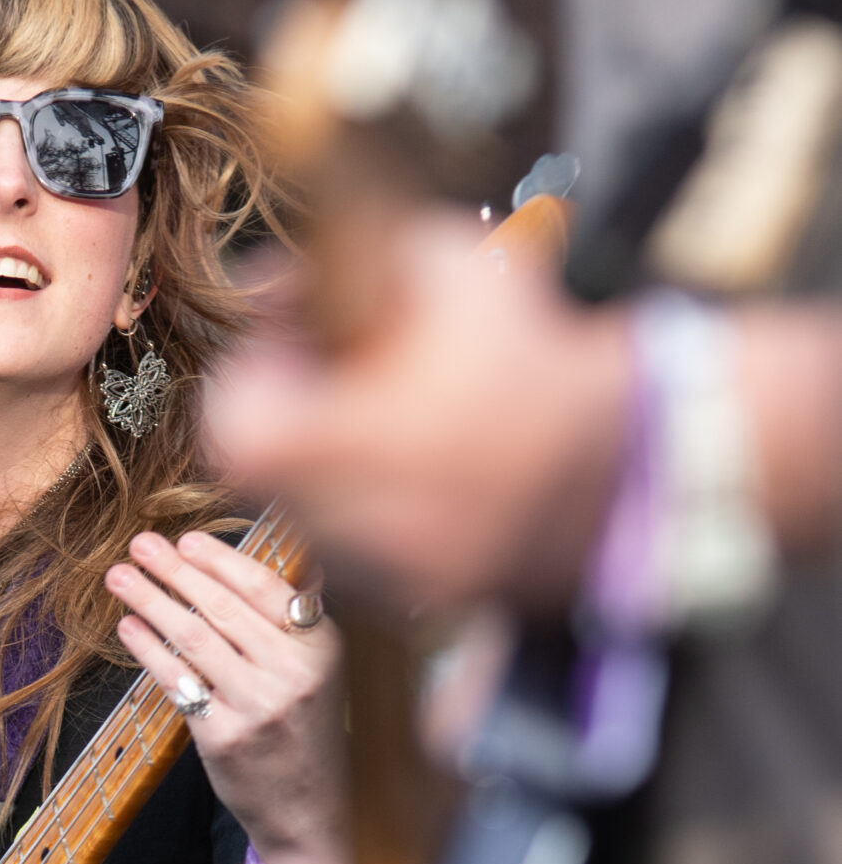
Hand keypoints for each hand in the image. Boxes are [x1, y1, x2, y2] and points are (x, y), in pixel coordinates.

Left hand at [107, 531, 343, 857]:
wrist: (310, 812)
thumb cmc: (306, 733)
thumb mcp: (322, 672)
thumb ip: (297, 619)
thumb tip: (277, 557)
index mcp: (322, 647)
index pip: (265, 588)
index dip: (221, 560)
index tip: (186, 540)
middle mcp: (294, 673)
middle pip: (223, 608)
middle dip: (176, 571)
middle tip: (141, 544)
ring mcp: (258, 707)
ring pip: (195, 639)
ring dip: (151, 602)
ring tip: (120, 578)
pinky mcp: (224, 738)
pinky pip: (178, 682)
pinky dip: (148, 650)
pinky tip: (127, 628)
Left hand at [202, 208, 632, 611]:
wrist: (633, 459)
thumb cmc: (536, 356)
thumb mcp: (447, 267)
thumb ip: (346, 264)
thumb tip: (271, 280)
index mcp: (346, 443)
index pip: (232, 426)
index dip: (249, 379)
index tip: (289, 349)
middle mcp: (353, 521)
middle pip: (268, 472)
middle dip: (290, 419)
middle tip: (336, 378)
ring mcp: (385, 571)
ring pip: (315, 513)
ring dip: (332, 464)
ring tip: (395, 418)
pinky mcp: (423, 598)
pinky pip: (370, 547)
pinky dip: (382, 506)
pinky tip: (434, 465)